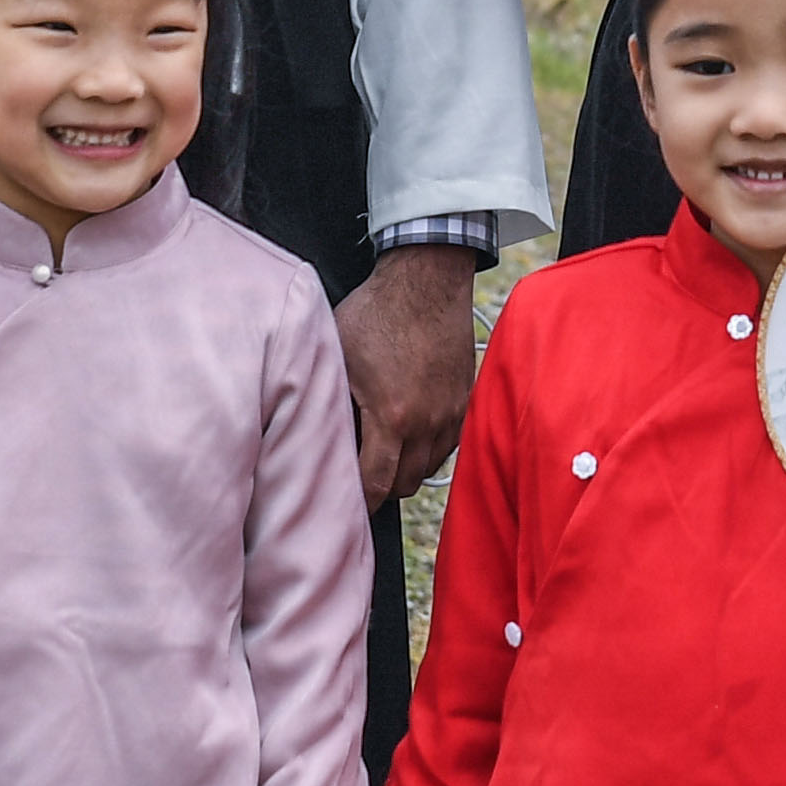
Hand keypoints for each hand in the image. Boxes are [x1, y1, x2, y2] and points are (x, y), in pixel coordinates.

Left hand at [339, 244, 483, 503]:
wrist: (426, 280)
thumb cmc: (375, 313)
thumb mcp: (339, 358)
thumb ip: (333, 405)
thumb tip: (319, 440)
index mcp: (392, 417)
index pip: (376, 485)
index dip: (359, 503)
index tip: (344, 505)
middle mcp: (428, 422)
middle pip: (404, 484)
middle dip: (381, 486)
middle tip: (359, 475)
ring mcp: (451, 412)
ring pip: (429, 467)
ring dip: (406, 467)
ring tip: (384, 453)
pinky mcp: (466, 399)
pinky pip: (448, 444)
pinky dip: (428, 448)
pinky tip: (409, 432)